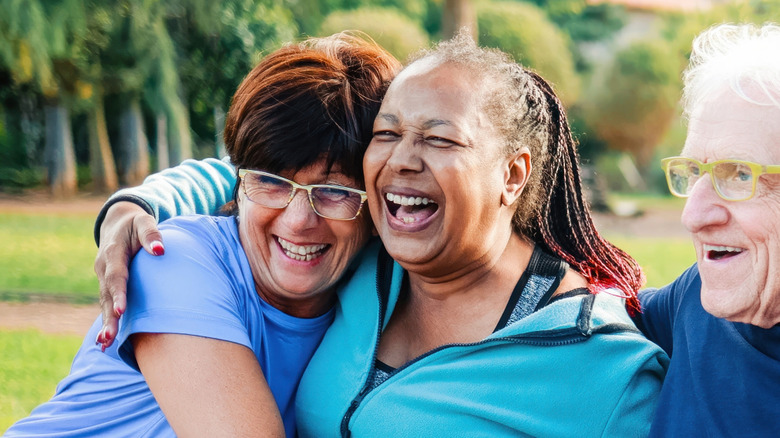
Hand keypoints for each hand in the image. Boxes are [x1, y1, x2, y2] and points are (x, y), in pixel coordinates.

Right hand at [94, 202, 163, 349]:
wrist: (117, 223)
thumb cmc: (136, 224)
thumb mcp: (143, 221)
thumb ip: (151, 233)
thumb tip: (160, 250)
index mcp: (113, 252)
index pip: (116, 275)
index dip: (117, 292)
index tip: (121, 309)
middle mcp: (104, 267)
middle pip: (106, 294)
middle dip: (108, 316)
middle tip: (109, 337)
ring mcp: (103, 278)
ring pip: (103, 303)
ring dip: (105, 323)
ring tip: (105, 343)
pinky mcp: (107, 286)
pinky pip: (106, 305)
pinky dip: (106, 322)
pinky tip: (105, 342)